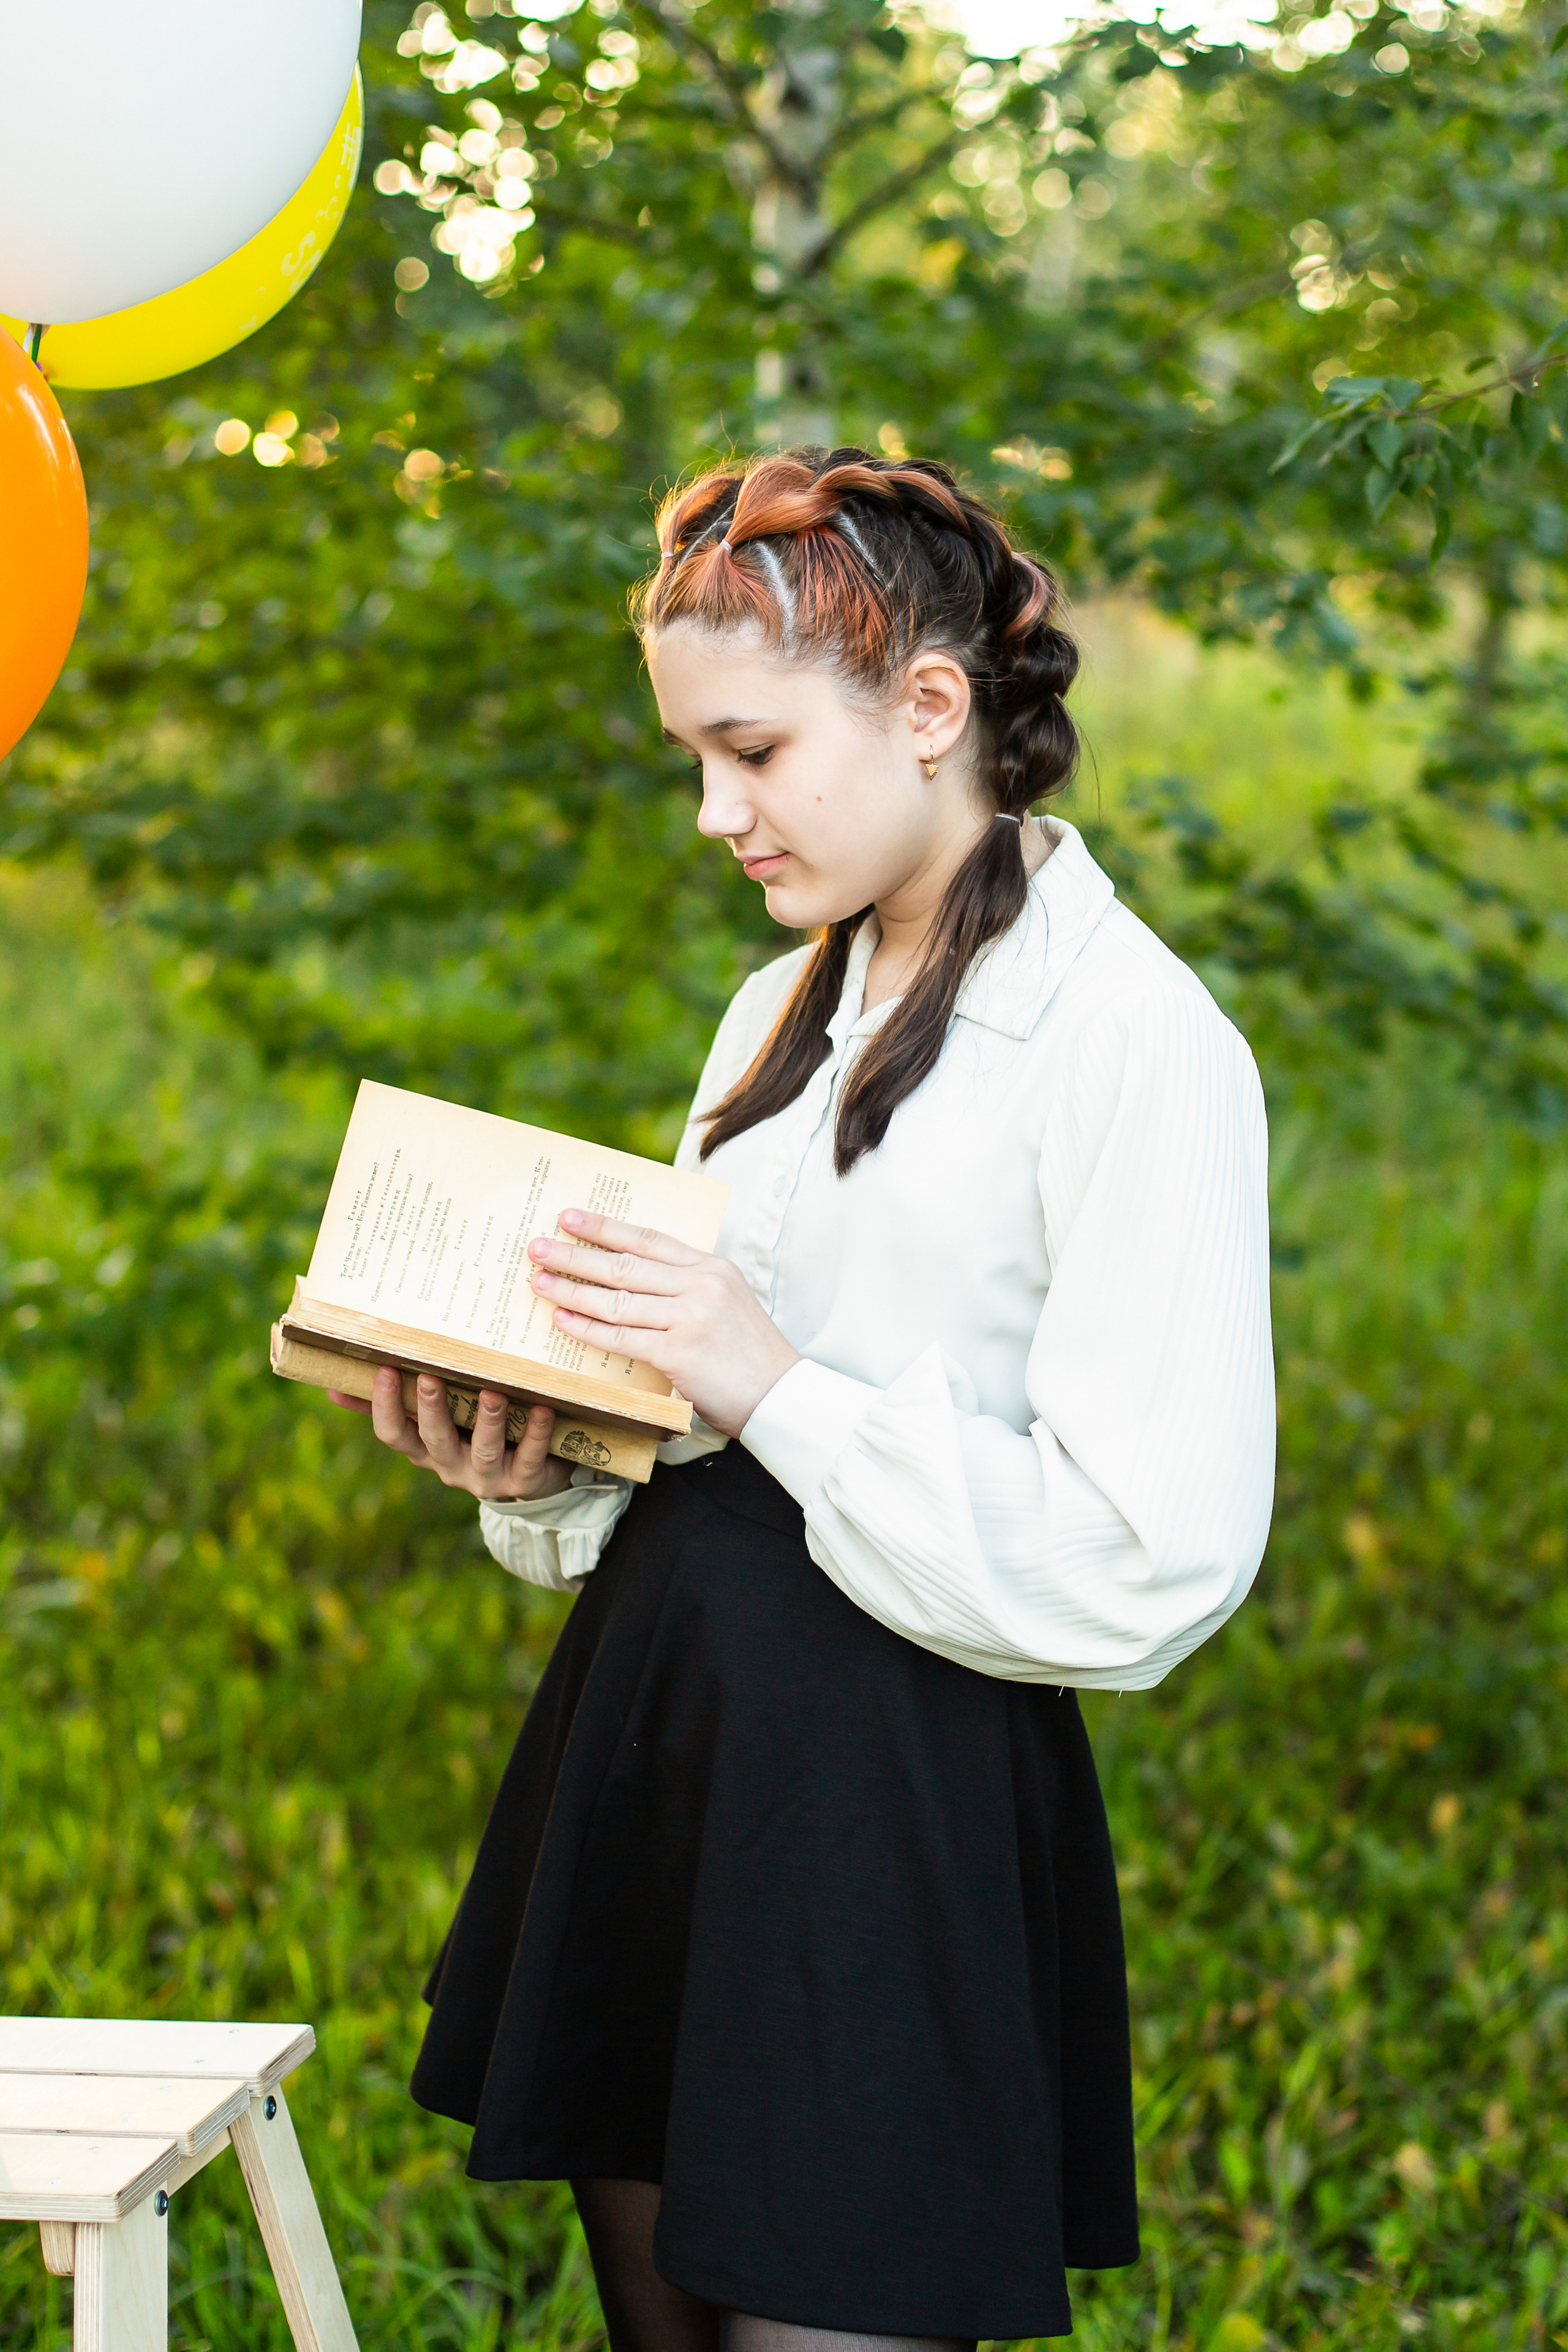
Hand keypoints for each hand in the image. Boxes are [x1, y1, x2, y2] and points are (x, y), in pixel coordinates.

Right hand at [327, 1368, 570, 1499]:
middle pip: (435, 1440)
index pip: (393, 1435)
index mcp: (424, 1452)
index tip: (384, 1370)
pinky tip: (542, 1409)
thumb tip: (331, 1387)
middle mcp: (451, 1467)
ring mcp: (488, 1477)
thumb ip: (388, 1407)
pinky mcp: (525, 1479)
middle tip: (429, 1377)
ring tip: (492, 1391)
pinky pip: (529, 1456)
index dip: (385, 1407)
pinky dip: (535, 1433)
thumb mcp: (429, 1426)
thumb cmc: (470, 1436)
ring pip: (482, 1449)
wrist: (527, 1480)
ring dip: (486, 1420)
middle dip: (431, 1410)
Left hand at [528, 1209, 799, 1438]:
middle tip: (537, 1247)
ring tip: (538, 1282)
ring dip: (571, 1290)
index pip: (648, 1238)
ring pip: (617, 1299)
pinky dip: (587, 1328)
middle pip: (624, 1264)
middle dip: (575, 1254)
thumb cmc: (749, 1354)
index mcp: (711, 1267)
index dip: (605, 1226)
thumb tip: (631, 1280)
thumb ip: (687, 1286)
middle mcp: (701, 1284)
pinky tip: (562, 1320)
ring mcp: (690, 1317)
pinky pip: (621, 1337)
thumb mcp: (726, 1302)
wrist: (780, 1395)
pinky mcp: (679, 1352)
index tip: (569, 1217)